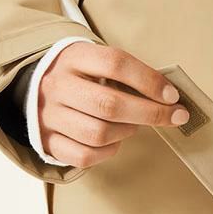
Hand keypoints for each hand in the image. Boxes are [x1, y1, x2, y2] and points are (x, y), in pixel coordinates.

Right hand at [38, 41, 188, 166]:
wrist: (37, 87)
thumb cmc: (84, 75)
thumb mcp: (99, 61)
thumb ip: (130, 74)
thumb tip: (169, 96)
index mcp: (74, 58)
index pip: (115, 64)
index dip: (149, 80)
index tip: (173, 95)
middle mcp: (57, 86)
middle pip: (109, 104)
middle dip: (151, 113)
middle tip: (176, 116)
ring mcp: (49, 116)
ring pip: (98, 133)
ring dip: (128, 131)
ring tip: (135, 124)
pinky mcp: (46, 141)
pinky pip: (85, 156)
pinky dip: (108, 151)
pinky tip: (116, 139)